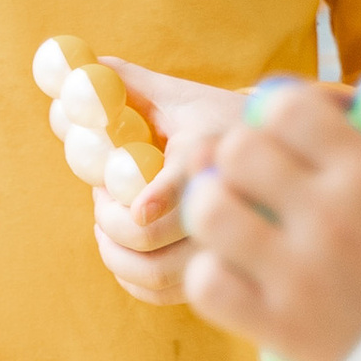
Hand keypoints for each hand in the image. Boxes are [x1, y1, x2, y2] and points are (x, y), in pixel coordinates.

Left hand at [85, 58, 247, 305]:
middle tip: (100, 196)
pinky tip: (125, 247)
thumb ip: (128, 84)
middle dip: (108, 220)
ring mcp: (225, 249)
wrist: (283, 161)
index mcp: (211, 155)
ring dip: (113, 251)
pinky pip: (163, 293)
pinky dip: (130, 277)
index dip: (159, 198)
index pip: (186, 183)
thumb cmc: (218, 123)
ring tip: (109, 219)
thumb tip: (77, 67)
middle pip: (152, 237)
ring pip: (155, 274)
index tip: (137, 210)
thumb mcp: (181, 97)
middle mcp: (224, 209)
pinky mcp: (219, 276)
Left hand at [184, 79, 360, 360]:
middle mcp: (325, 219)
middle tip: (263, 169)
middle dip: (244, 150)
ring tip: (240, 211)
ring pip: (210, 213)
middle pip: (238, 152)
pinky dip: (213, 270)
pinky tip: (240, 267)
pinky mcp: (280, 329)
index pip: (284, 109)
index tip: (296, 128)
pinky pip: (208, 286)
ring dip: (216, 204)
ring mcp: (296, 277)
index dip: (282, 107)